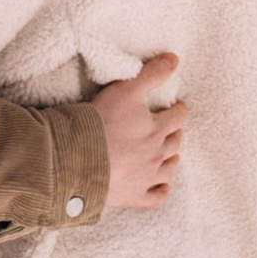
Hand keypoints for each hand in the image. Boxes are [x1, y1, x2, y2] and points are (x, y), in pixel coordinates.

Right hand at [94, 52, 183, 212]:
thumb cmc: (101, 123)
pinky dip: (161, 190)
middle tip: (171, 128)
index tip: (177, 107)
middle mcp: (156, 156)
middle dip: (174, 134)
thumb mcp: (126, 90)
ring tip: (169, 155)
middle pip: (174, 143)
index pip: (178, 117)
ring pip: (169, 169)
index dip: (178, 110)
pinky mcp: (133, 196)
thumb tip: (174, 59)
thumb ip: (151, 74)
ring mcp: (146, 178)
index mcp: (157, 130)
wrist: (78, 159)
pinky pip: (156, 198)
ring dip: (171, 160)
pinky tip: (161, 186)